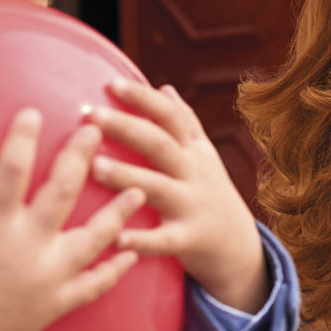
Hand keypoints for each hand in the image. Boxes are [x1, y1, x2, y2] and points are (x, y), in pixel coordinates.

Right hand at [0, 110, 145, 330]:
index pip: (10, 172)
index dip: (21, 140)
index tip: (33, 112)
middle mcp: (28, 248)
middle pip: (62, 194)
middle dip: (79, 159)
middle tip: (96, 132)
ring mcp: (49, 277)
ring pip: (94, 240)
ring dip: (119, 214)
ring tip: (140, 191)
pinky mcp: (58, 303)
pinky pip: (95, 285)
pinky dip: (116, 270)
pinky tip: (134, 252)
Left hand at [86, 79, 266, 311]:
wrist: (239, 248)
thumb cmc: (210, 196)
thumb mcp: (204, 157)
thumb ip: (185, 123)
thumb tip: (164, 88)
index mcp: (193, 152)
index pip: (170, 117)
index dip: (143, 98)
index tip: (112, 83)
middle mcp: (193, 174)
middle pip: (161, 145)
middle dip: (126, 128)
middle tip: (91, 116)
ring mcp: (192, 206)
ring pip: (158, 188)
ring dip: (127, 176)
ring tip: (94, 167)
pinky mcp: (189, 240)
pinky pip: (163, 240)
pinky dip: (142, 240)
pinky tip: (117, 238)